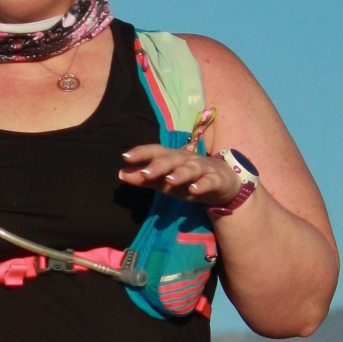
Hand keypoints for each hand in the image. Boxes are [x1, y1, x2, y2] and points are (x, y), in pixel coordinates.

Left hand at [119, 118, 248, 214]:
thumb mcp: (165, 180)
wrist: (222, 181)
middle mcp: (185, 160)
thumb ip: (144, 178)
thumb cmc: (187, 179)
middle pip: (172, 159)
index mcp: (171, 158)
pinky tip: (194, 190)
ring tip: (169, 181)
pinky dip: (202, 185)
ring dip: (181, 174)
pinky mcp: (216, 180)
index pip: (155, 151)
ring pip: (191, 169)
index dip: (141, 153)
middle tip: (146, 173)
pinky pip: (209, 181)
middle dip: (159, 165)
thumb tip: (120, 174)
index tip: (125, 157)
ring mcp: (202, 169)